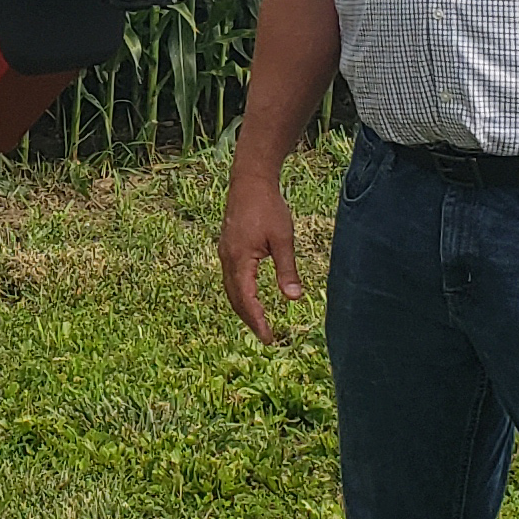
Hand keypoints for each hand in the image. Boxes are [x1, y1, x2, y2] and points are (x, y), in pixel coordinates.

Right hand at [218, 172, 304, 344]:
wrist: (250, 180)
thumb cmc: (268, 206)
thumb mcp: (283, 239)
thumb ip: (287, 270)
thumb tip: (295, 298)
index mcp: (239, 259)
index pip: (246, 300)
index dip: (257, 321)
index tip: (269, 338)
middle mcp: (227, 259)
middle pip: (234, 298)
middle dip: (249, 319)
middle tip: (266, 336)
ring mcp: (224, 253)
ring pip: (230, 289)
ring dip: (243, 307)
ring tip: (258, 322)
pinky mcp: (227, 247)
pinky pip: (230, 278)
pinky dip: (239, 293)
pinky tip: (250, 296)